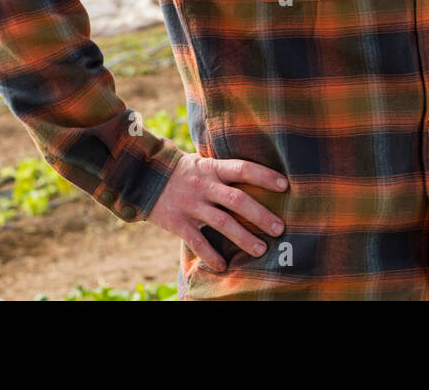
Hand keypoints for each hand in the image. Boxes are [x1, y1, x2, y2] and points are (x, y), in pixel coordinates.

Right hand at [146, 152, 287, 272]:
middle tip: (280, 229)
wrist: (144, 177)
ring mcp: (191, 205)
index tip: (285, 186)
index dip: (264, 176)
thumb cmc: (184, 171)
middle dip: (261, 215)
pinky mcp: (177, 223)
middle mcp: (204, 186)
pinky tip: (223, 266)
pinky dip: (211, 255)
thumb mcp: (204, 162)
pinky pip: (197, 242)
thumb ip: (225, 170)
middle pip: (237, 200)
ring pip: (222, 223)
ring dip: (243, 238)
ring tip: (261, 250)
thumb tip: (259, 174)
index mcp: (212, 168)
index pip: (243, 168)